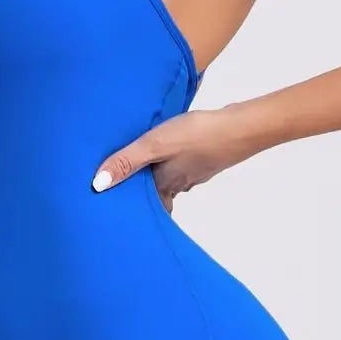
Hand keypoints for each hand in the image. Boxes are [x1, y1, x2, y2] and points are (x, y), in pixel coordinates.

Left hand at [90, 105, 254, 207]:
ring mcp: (196, 171)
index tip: (121, 211)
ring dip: (159, 176)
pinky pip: (185, 164)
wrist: (243, 127)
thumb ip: (126, 161)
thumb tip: (98, 185)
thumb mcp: (154, 145)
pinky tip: (172, 149)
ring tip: (142, 166)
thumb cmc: (198, 135)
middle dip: (144, 194)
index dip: (135, 209)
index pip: (148, 206)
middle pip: (159, 194)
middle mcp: (180, 183)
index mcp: (165, 184)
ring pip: (172, 179)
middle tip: (127, 189)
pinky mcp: (207, 158)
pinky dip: (174, 162)